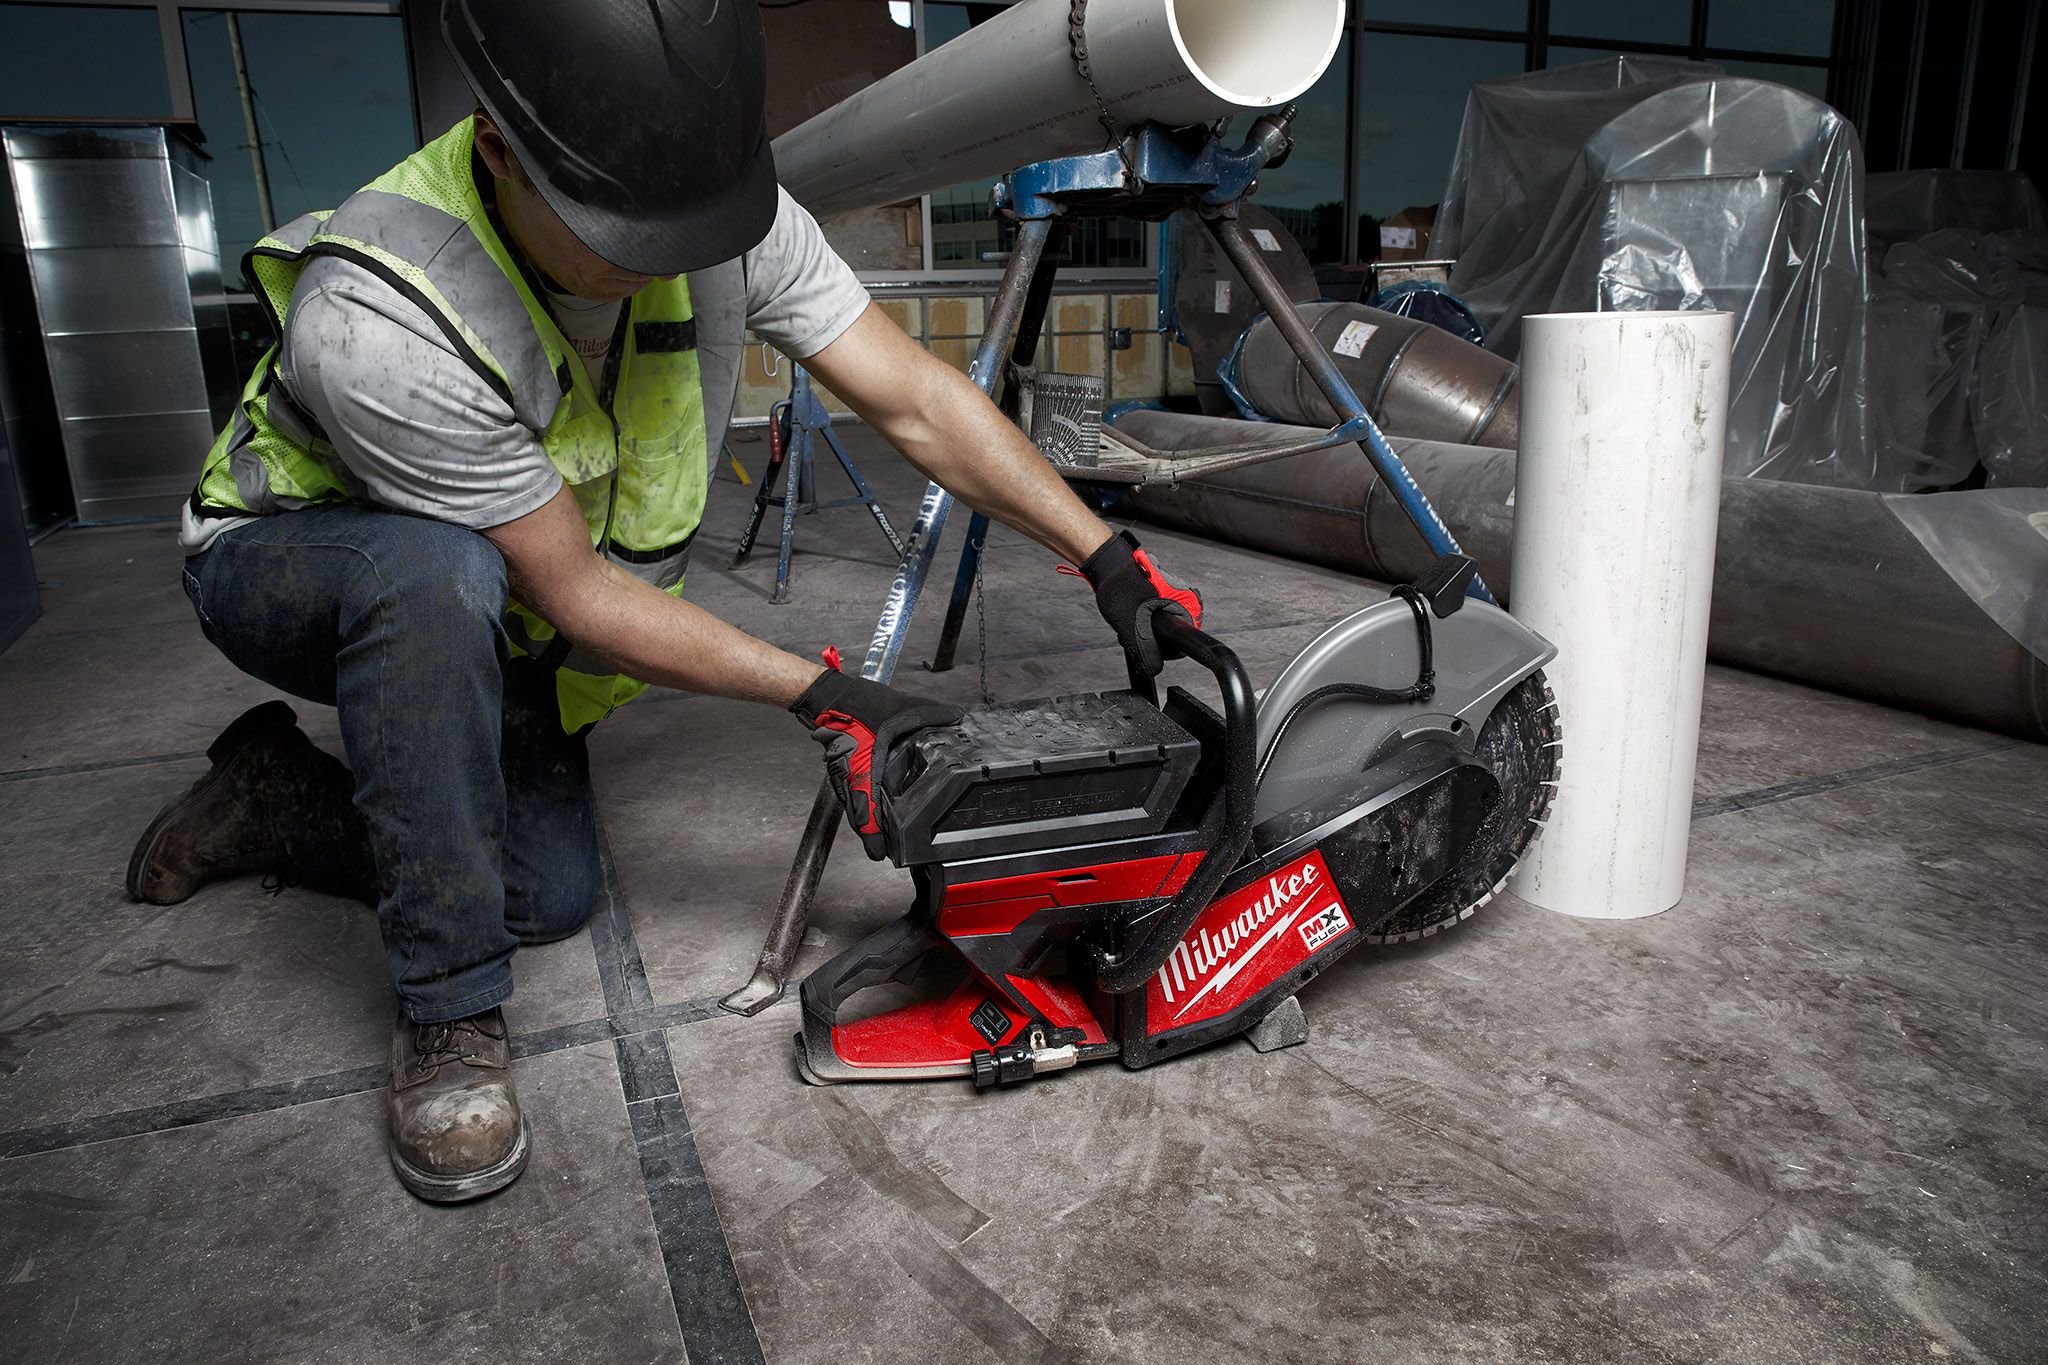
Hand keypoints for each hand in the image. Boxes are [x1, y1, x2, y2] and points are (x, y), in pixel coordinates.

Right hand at [791, 668, 963, 859]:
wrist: (827, 696)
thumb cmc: (857, 703)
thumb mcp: (900, 706)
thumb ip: (931, 713)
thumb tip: (957, 716)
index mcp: (865, 766)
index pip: (865, 810)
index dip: (873, 836)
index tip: (880, 854)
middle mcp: (850, 776)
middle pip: (858, 817)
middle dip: (873, 835)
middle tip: (888, 851)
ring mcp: (843, 774)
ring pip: (853, 806)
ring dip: (866, 821)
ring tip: (884, 835)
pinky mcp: (841, 768)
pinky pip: (851, 793)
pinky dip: (861, 804)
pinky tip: (875, 805)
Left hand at [1079, 531, 1203, 680]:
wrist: (1107, 564)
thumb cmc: (1119, 585)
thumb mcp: (1131, 625)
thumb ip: (1145, 650)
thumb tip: (1154, 669)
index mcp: (1187, 603)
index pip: (1184, 642)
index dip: (1161, 648)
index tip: (1144, 639)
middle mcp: (1185, 598)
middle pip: (1173, 634)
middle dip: (1151, 636)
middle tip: (1133, 625)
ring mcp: (1174, 595)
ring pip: (1163, 626)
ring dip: (1145, 627)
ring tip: (1130, 614)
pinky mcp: (1162, 594)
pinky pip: (1157, 616)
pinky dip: (1142, 618)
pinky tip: (1130, 610)